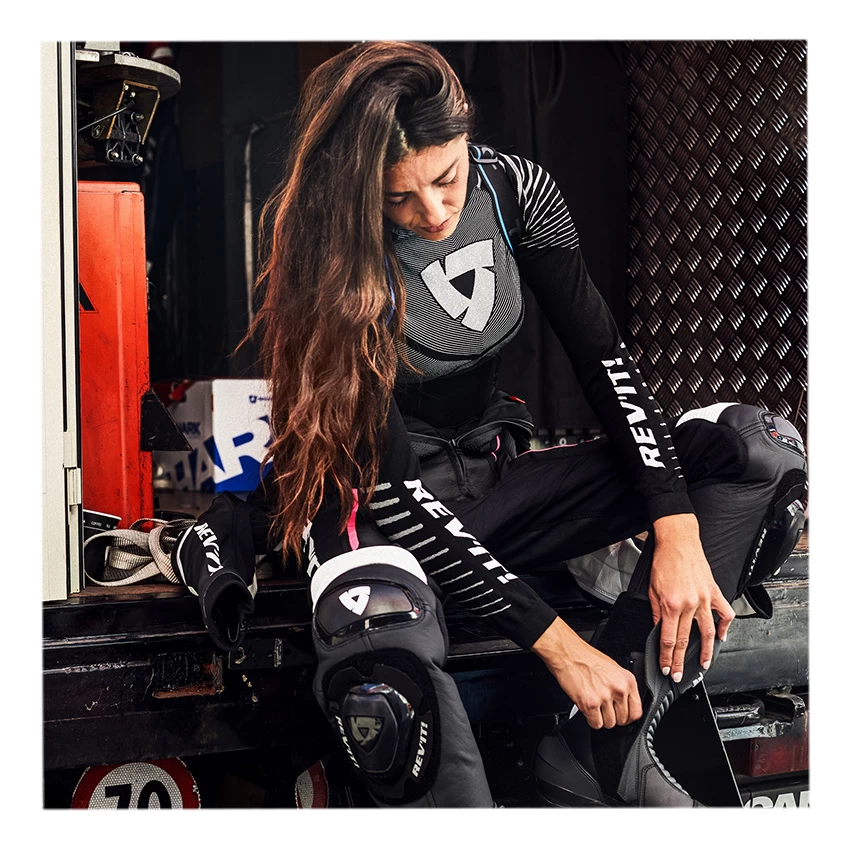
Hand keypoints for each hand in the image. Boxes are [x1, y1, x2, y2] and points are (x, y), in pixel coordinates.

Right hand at [532, 617, 641, 729]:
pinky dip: (591, 720)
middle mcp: (619, 689)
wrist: (567, 653)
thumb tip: (626, 703)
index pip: (637, 712)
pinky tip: (587, 708)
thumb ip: (622, 686)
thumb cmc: (586, 658)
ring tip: (594, 705)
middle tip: (603, 708)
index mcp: (627, 680)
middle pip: (622, 720)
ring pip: (609, 724)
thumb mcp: (613, 669)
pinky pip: (596, 724)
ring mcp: (604, 697)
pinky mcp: (590, 704)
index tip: (621, 715)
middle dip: (612, 716)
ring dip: (600, 718)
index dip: (628, 716)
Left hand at [650, 514, 734, 681]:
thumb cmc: (664, 561)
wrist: (678, 542)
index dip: (667, 657)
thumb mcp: (652, 588)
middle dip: (682, 661)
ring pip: (707, 632)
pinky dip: (724, 626)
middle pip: (686, 640)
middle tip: (680, 675)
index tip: (666, 669)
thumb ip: (656, 611)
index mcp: (670, 605)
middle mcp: (689, 604)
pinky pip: (723, 613)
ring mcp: (704, 599)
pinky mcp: (714, 592)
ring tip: (705, 665)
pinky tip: (721, 635)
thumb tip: (659, 629)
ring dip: (707, 651)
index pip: (668, 639)